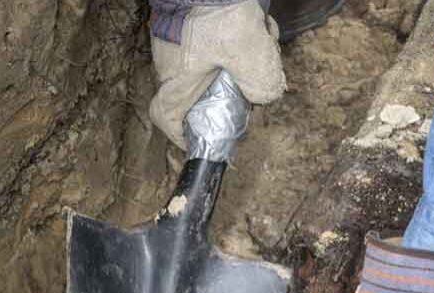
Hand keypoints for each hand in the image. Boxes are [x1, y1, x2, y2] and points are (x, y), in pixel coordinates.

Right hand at [149, 0, 285, 150]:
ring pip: (217, 64)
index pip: (167, 117)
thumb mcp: (247, 48)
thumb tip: (265, 95)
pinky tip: (259, 23)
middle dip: (234, 89)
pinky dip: (242, 37)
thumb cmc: (215, 7)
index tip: (200, 139)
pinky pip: (219, 41)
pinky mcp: (192, 23)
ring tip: (263, 38)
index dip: (181, 135)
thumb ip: (260, 79)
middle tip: (257, 79)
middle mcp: (174, 63)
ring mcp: (182, 42)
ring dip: (245, 58)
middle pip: (202, 92)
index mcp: (178, 78)